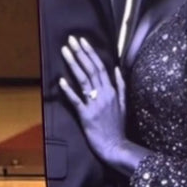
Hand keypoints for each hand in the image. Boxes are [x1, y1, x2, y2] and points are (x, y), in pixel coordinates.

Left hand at [58, 35, 126, 163]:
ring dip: (73, 64)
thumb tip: (117, 69)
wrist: (115, 146)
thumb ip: (121, 85)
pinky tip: (61, 79)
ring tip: (65, 51)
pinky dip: (69, 90)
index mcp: (112, 90)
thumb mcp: (124, 103)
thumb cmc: (119, 126)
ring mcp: (95, 104)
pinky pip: (77, 100)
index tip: (82, 41)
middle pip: (91, 69)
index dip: (90, 53)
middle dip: (80, 52)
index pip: (100, 66)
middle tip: (71, 39)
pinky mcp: (86, 115)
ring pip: (83, 80)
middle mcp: (104, 94)